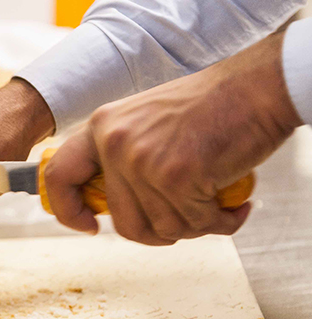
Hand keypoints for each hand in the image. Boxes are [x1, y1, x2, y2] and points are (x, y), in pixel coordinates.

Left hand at [43, 31, 300, 244]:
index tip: (90, 227)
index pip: (60, 175)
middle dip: (162, 231)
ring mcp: (143, 160)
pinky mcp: (176, 176)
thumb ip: (123, 159)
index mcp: (103, 126)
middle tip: (191, 216)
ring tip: (218, 203)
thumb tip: (111, 210)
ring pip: (164, 229)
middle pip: (125, 223)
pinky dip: (222, 221)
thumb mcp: (147, 122)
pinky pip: (196, 223)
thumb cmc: (212, 107)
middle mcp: (115, 143)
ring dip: (196, 225)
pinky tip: (237, 205)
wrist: (257, 87)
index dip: (69, 211)